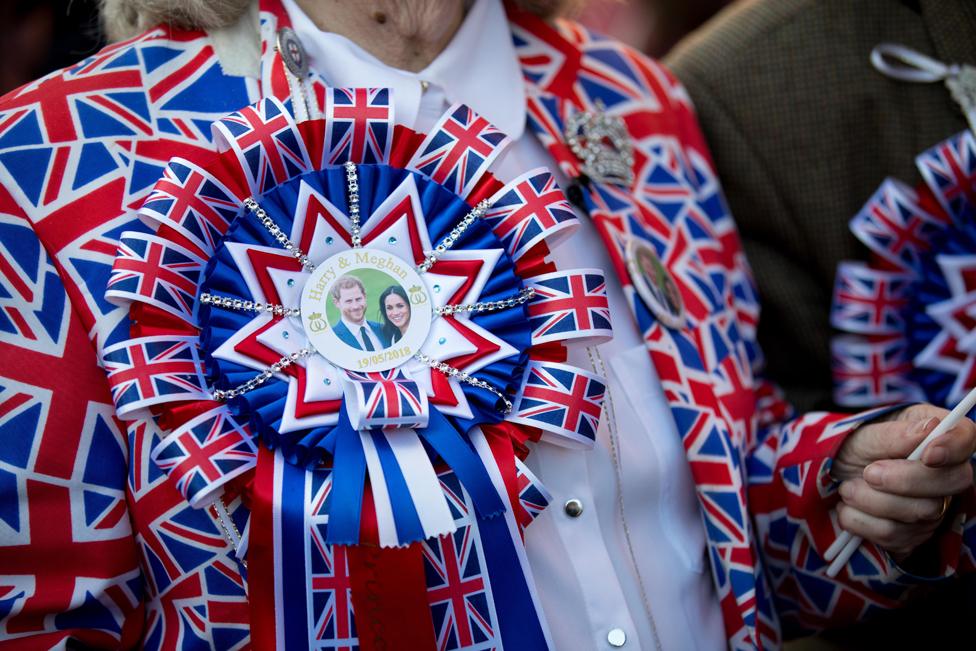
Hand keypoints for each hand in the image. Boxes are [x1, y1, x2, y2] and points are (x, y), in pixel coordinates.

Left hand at [831, 404, 975, 558]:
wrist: (831, 480)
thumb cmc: (852, 450)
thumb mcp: (863, 436)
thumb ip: (893, 434)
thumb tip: (929, 429)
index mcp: (934, 434)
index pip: (966, 437)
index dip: (953, 447)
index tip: (928, 455)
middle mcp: (944, 472)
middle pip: (953, 482)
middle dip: (905, 481)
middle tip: (868, 473)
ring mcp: (934, 506)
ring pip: (923, 513)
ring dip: (873, 501)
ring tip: (847, 488)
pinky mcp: (915, 534)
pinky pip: (899, 536)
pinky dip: (864, 522)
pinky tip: (849, 508)